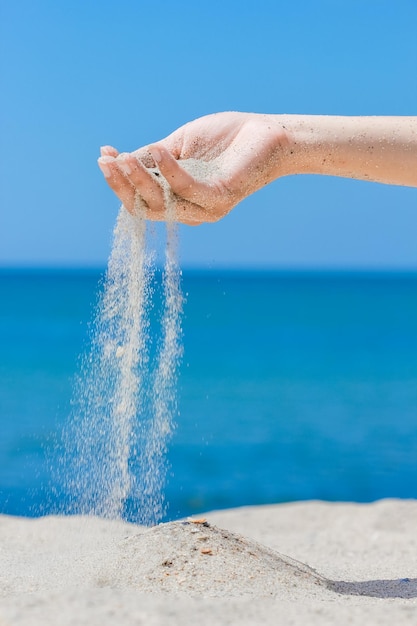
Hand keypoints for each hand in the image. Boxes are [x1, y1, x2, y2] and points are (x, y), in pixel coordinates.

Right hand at [97, 112, 290, 224]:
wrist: (266, 134)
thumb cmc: (224, 139)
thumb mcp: (180, 146)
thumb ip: (153, 157)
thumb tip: (118, 159)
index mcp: (178, 199)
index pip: (141, 200)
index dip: (119, 183)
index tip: (103, 157)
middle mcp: (190, 210)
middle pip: (146, 207)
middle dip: (122, 185)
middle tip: (106, 161)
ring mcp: (206, 207)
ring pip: (162, 202)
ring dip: (139, 180)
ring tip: (123, 157)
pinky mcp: (220, 197)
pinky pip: (188, 188)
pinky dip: (170, 170)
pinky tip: (159, 149)